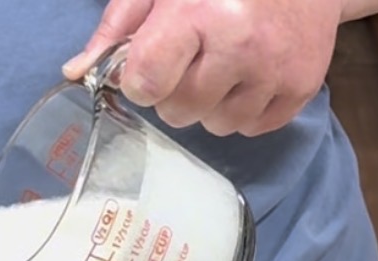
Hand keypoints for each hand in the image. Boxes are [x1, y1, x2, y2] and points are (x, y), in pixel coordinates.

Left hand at [63, 0, 345, 136]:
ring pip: (215, 126)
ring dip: (211, 104)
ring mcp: (275, 71)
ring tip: (224, 64)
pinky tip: (248, 75)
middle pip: (178, 112)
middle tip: (192, 57)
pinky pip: (251, 128)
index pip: (146, 84)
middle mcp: (240, 47)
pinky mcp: (301, 88)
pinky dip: (243, 109)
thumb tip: (76, 73)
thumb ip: (118, 26)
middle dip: (175, 92)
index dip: (141, 79)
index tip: (150, 63)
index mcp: (200, 14)